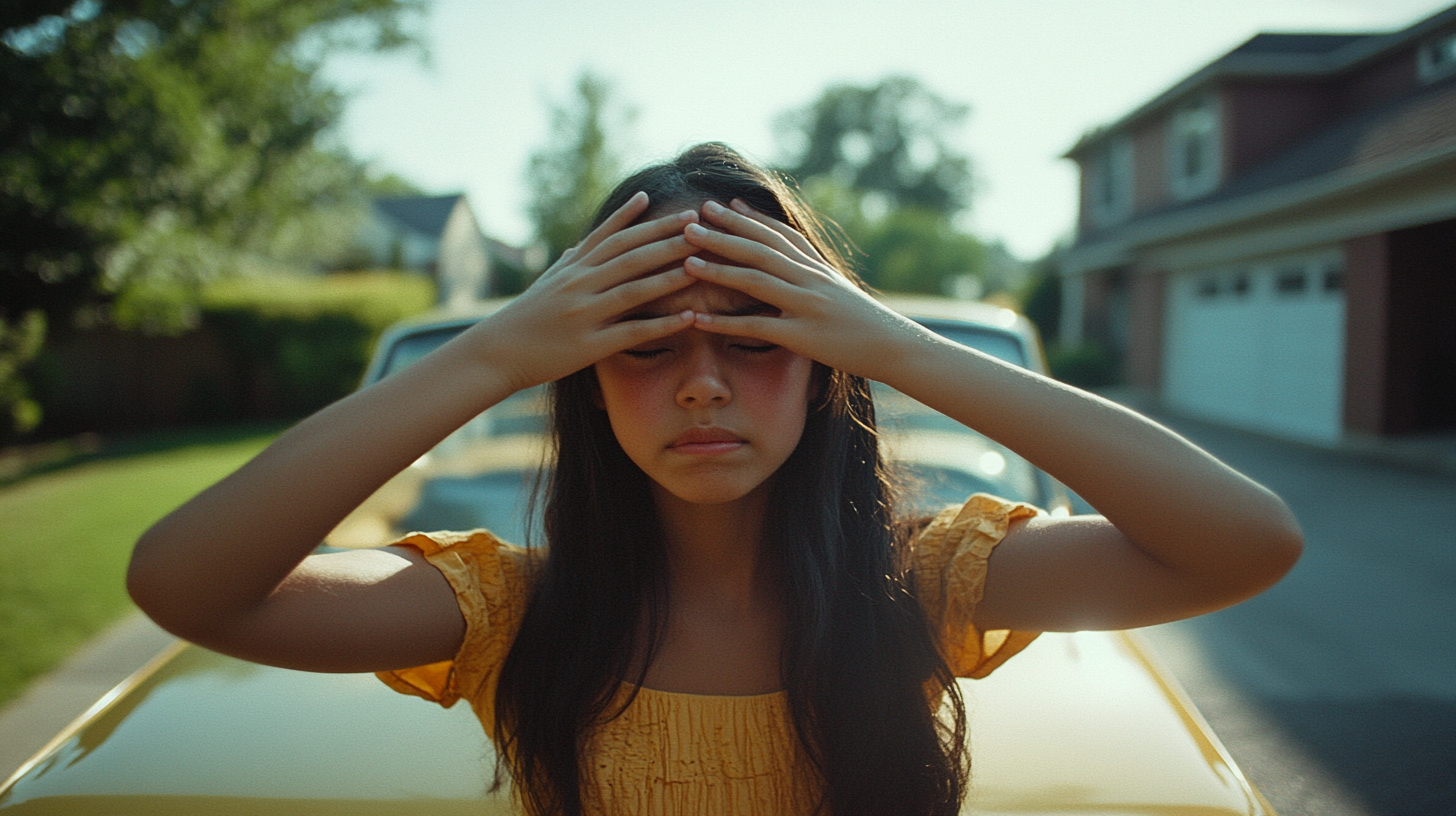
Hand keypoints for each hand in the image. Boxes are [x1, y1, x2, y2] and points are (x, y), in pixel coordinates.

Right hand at [467, 192, 700, 391]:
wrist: (497, 353)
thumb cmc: (525, 318)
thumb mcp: (546, 283)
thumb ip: (569, 263)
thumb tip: (581, 245)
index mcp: (572, 269)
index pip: (610, 236)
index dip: (636, 218)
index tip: (661, 199)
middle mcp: (579, 284)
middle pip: (630, 256)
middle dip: (666, 239)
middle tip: (697, 225)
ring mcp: (584, 313)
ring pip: (634, 289)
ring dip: (670, 275)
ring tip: (701, 265)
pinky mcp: (589, 345)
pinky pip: (632, 332)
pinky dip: (662, 324)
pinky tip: (690, 317)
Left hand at [680, 199, 932, 380]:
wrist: (898, 347)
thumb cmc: (871, 325)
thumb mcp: (843, 292)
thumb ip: (820, 278)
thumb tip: (802, 267)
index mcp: (819, 269)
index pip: (780, 235)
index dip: (751, 219)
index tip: (727, 204)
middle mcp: (810, 279)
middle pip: (760, 249)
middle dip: (724, 232)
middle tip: (692, 218)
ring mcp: (806, 305)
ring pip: (755, 280)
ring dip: (718, 268)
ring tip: (686, 259)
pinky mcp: (802, 336)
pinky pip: (756, 327)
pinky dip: (724, 323)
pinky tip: (699, 320)